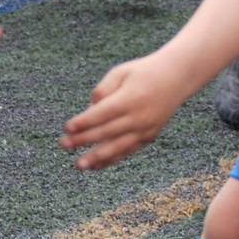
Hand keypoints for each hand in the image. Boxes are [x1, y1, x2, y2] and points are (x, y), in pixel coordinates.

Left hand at [60, 53, 192, 169]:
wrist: (175, 79)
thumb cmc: (142, 73)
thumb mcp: (121, 72)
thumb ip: (103, 90)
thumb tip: (89, 110)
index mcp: (130, 98)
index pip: (102, 114)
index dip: (84, 122)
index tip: (67, 127)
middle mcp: (139, 117)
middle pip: (106, 132)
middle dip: (83, 140)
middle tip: (63, 145)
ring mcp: (145, 129)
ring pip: (117, 147)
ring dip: (96, 157)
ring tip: (79, 165)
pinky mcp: (149, 137)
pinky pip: (127, 151)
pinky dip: (111, 159)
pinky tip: (96, 165)